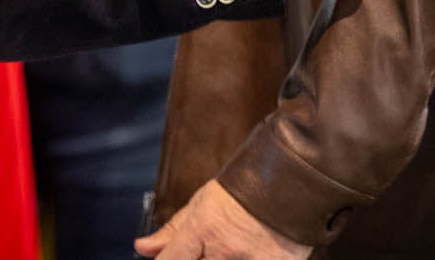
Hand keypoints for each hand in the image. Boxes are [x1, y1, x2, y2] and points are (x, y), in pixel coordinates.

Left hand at [137, 181, 311, 258]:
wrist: (292, 182)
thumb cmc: (243, 189)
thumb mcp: (202, 203)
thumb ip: (172, 231)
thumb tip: (142, 248)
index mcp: (203, 229)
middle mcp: (225, 251)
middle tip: (208, 248)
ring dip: (218, 259)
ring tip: (230, 249)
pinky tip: (244, 254)